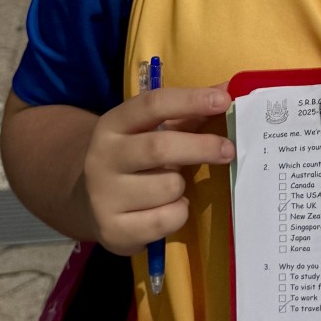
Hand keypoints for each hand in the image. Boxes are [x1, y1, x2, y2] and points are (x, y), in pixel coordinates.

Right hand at [79, 85, 232, 254]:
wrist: (92, 203)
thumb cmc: (136, 160)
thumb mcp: (152, 131)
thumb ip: (188, 113)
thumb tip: (228, 89)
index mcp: (113, 125)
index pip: (153, 105)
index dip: (190, 100)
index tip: (223, 101)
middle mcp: (102, 158)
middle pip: (160, 147)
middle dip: (201, 147)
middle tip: (228, 150)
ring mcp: (104, 196)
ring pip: (168, 187)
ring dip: (183, 186)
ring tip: (174, 186)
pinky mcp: (113, 231)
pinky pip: (166, 219)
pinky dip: (178, 213)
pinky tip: (167, 208)